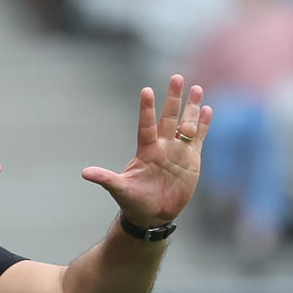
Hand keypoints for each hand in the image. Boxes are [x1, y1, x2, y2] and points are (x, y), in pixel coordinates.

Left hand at [82, 75, 211, 226]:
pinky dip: (204, 125)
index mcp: (146, 150)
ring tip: (197, 89)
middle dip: (173, 98)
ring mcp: (178, 151)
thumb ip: (106, 179)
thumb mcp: (119, 189)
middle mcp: (162, 146)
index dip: (147, 109)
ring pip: (186, 124)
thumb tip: (85, 173)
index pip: (146, 125)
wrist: (152, 215)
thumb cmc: (133, 202)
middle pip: (169, 118)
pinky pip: (198, 139)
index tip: (146, 91)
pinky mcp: (191, 160)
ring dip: (191, 107)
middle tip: (176, 77)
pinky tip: (208, 110)